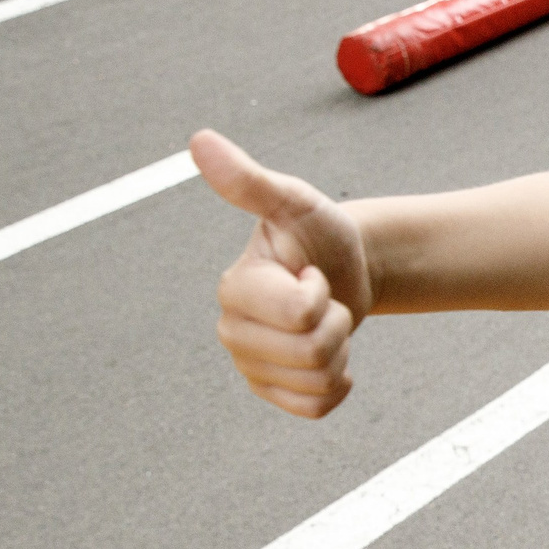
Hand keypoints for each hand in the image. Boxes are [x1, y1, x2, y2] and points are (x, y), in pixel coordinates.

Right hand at [193, 130, 371, 418]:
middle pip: (311, 352)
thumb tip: (200, 141)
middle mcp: (233, 332)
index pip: (301, 314)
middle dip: (336, 323)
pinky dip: (337, 385)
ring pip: (317, 382)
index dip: (322, 293)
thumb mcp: (293, 202)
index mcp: (234, 291)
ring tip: (324, 322)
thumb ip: (249, 181)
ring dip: (339, 352)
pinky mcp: (273, 391)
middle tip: (323, 298)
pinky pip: (316, 408)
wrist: (347, 269)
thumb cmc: (319, 232)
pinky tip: (329, 356)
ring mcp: (252, 366)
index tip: (310, 272)